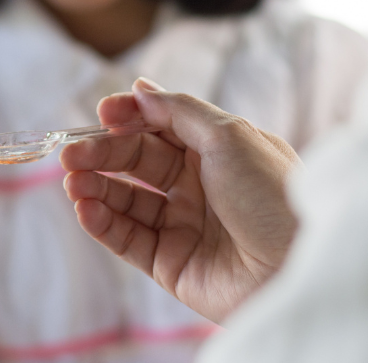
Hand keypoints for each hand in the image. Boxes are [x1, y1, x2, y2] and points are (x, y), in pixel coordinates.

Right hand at [60, 78, 300, 322]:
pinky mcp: (169, 263)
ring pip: (126, 201)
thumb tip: (140, 89)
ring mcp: (182, 226)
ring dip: (95, 189)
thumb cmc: (274, 196)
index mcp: (216, 152)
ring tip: (72, 183)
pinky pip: (127, 239)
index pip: (160, 128)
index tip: (102, 113)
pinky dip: (102, 223)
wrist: (297, 269)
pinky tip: (85, 208)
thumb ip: (180, 112)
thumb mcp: (230, 137)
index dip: (129, 119)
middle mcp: (197, 187)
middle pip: (137, 163)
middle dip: (102, 155)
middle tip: (70, 155)